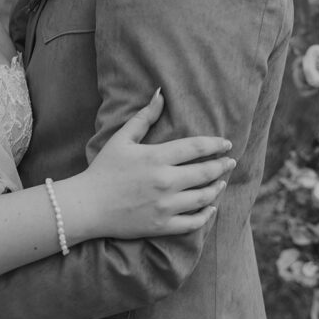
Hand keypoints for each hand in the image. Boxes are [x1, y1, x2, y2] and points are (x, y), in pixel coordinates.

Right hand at [82, 90, 234, 238]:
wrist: (88, 205)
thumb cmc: (104, 168)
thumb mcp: (122, 138)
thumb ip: (144, 117)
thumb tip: (160, 93)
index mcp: (156, 157)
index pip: (195, 148)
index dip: (214, 144)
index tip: (226, 143)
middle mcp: (165, 181)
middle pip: (204, 172)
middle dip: (222, 165)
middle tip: (230, 161)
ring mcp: (165, 205)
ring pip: (203, 197)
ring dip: (216, 187)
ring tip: (221, 181)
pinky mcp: (162, 225)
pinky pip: (193, 222)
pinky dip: (206, 215)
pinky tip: (211, 208)